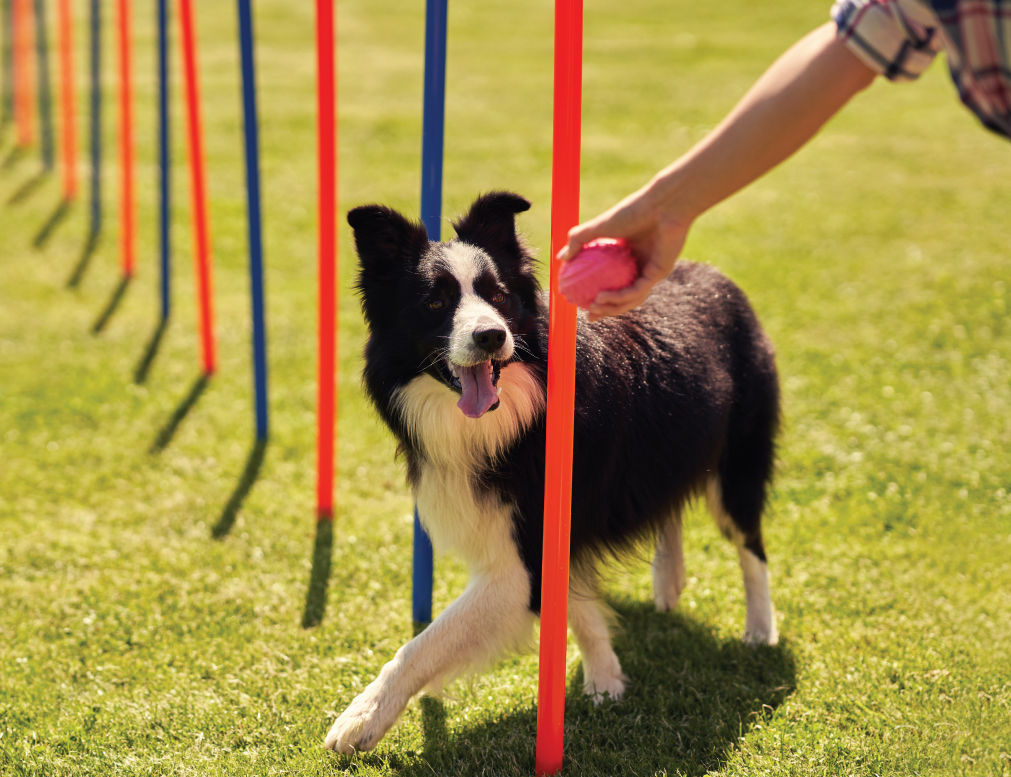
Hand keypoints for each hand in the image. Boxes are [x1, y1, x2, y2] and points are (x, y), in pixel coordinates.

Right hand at [557, 188, 691, 320]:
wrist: (662, 205)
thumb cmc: (633, 210)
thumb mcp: (599, 224)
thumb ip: (578, 239)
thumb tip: (561, 259)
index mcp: (628, 256)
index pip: (612, 281)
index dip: (597, 294)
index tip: (579, 300)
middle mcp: (641, 265)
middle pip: (623, 296)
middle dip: (606, 310)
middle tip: (588, 315)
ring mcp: (651, 271)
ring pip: (631, 298)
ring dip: (611, 308)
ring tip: (593, 309)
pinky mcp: (659, 273)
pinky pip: (636, 290)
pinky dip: (618, 297)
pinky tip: (602, 298)